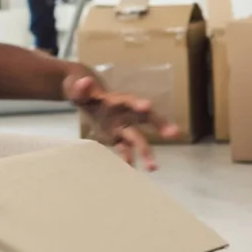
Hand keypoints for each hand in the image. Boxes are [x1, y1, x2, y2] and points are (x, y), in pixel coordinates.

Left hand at [63, 75, 178, 171]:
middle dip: (159, 125)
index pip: (129, 100)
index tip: (148, 106)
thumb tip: (84, 81)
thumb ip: (80, 89)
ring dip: (146, 152)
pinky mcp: (117, 137)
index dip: (138, 103)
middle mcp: (124, 113)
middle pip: (145, 118)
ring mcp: (122, 126)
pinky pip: (125, 149)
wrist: (83, 94)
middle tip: (174, 133)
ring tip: (153, 167)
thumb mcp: (77, 89)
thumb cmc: (82, 91)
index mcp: (116, 100)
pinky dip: (129, 159)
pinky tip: (134, 170)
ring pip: (138, 138)